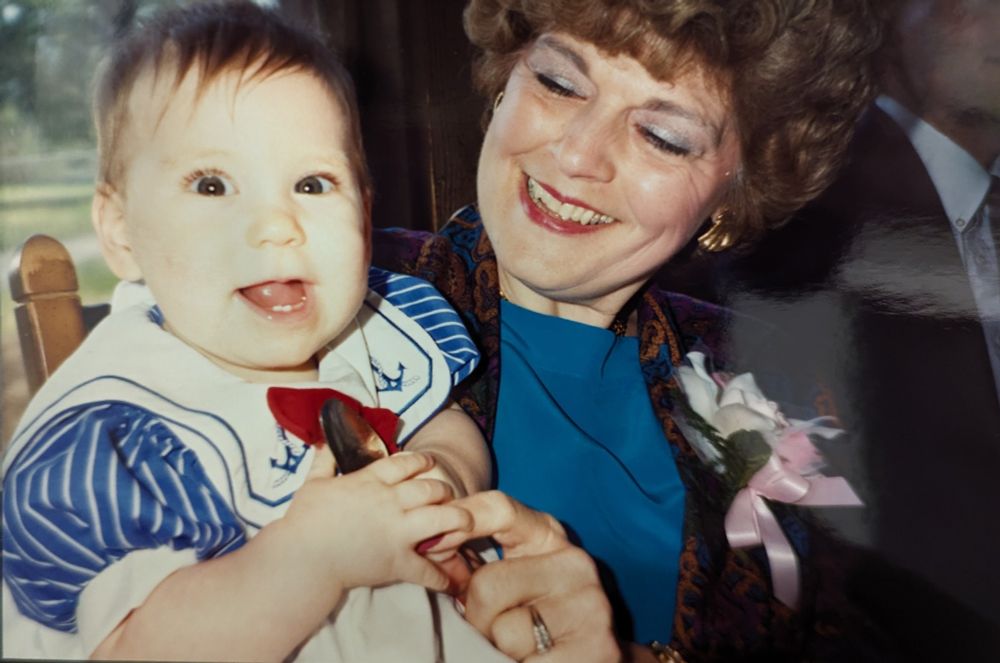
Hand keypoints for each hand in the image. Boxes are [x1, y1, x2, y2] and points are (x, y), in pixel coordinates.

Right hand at [280, 447, 472, 592]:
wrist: (301, 558)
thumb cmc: (304, 521)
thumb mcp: (312, 483)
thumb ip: (324, 460)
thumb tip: (325, 441)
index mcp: (370, 481)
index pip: (406, 464)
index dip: (421, 461)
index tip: (430, 462)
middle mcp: (389, 502)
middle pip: (429, 488)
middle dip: (443, 489)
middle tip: (447, 494)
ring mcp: (396, 531)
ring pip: (440, 518)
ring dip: (457, 518)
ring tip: (467, 522)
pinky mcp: (396, 561)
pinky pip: (426, 568)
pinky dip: (440, 576)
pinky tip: (450, 580)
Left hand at [434, 491, 620, 661]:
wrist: (599, 659)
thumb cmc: (545, 616)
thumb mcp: (517, 576)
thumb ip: (479, 560)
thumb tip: (431, 549)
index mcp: (551, 538)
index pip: (500, 509)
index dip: (460, 523)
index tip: (432, 547)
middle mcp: (575, 564)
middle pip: (486, 586)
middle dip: (478, 617)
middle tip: (498, 629)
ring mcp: (588, 607)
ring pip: (502, 631)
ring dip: (500, 648)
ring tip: (525, 648)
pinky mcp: (595, 649)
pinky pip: (524, 662)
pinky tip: (537, 662)